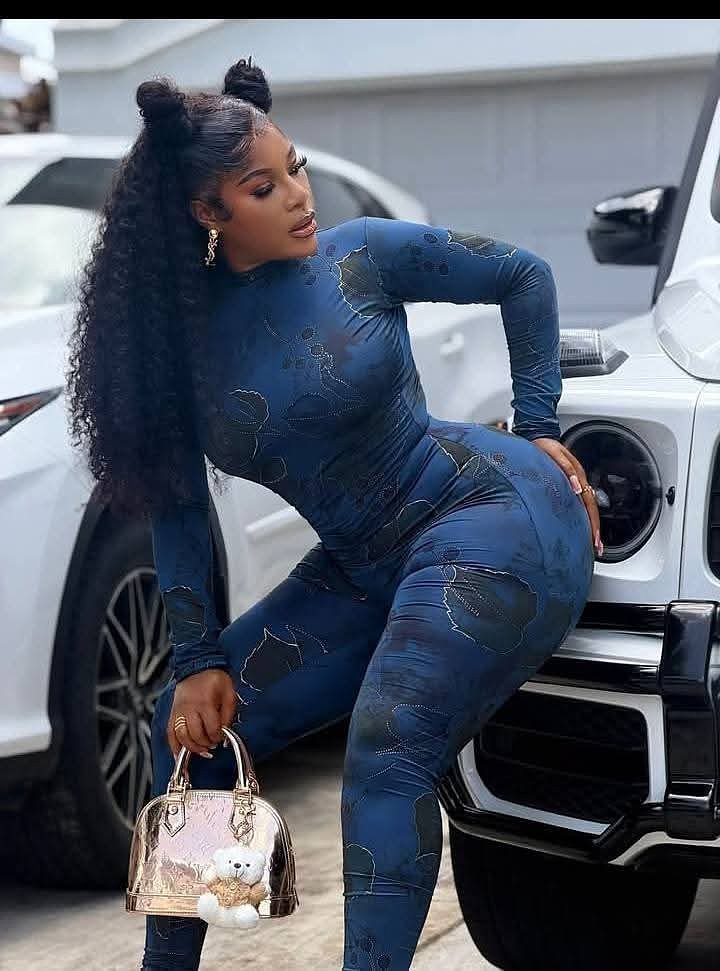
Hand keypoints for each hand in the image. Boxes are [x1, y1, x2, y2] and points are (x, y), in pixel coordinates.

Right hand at [168, 668, 237, 759]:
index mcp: (205, 703)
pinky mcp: (172, 714)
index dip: (218, 736)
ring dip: (192, 747)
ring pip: (181, 737)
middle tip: (213, 744)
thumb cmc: (214, 679)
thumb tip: (227, 731)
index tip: (222, 737)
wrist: (197, 666)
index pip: (211, 728)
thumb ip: (229, 714)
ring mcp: (178, 712)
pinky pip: (170, 734)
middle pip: (195, 735)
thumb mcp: (229, 693)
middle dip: (206, 743)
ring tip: (202, 750)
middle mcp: (189, 708)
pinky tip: (179, 755)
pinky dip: (174, 747)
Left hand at [530, 437, 602, 556]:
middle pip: (591, 510)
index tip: (594, 539)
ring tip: (593, 544)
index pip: (589, 505)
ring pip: (587, 509)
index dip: (592, 523)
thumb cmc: (544, 446)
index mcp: (578, 477)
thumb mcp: (554, 454)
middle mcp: (579, 482)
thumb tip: (577, 486)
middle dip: (595, 530)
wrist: (538, 437)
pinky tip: (583, 527)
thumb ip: (566, 469)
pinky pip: (580, 505)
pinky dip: (584, 518)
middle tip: (597, 548)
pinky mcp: (570, 485)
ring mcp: (576, 484)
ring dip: (591, 526)